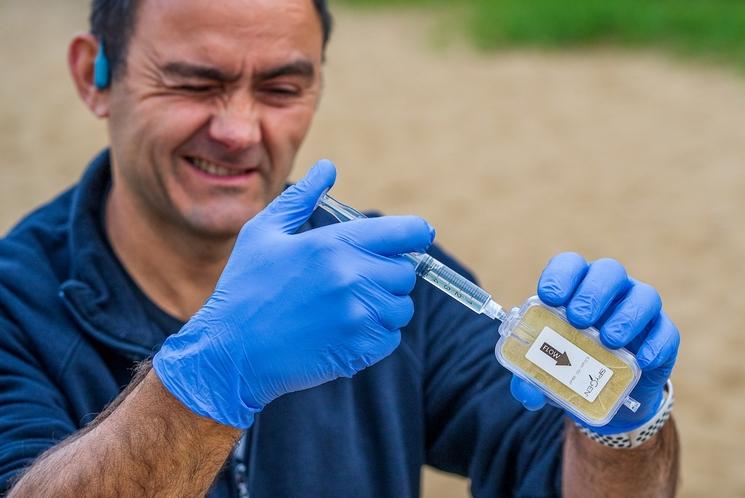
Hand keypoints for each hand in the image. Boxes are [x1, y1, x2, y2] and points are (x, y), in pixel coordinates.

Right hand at [153, 160, 433, 427]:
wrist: (231, 354)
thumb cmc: (244, 289)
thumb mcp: (263, 233)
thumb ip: (302, 198)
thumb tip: (329, 167)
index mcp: (333, 244)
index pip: (407, 232)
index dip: (415, 233)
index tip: (414, 238)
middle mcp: (352, 278)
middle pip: (406, 271)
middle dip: (388, 272)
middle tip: (356, 278)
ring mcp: (358, 316)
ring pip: (401, 306)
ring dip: (383, 305)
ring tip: (347, 306)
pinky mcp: (359, 349)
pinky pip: (391, 337)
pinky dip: (375, 334)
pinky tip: (343, 330)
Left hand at [509, 252, 679, 433]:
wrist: (608, 392)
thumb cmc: (571, 363)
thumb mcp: (547, 369)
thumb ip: (531, 376)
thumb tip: (526, 392)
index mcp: (577, 286)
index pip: (571, 265)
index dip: (560, 275)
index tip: (549, 297)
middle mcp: (611, 289)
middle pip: (609, 272)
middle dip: (592, 293)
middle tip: (578, 319)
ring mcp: (640, 308)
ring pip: (644, 296)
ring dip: (626, 316)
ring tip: (608, 341)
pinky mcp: (663, 334)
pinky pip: (666, 332)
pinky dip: (655, 345)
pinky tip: (641, 361)